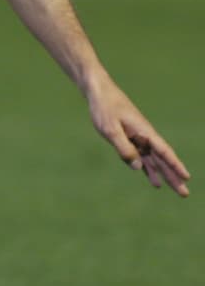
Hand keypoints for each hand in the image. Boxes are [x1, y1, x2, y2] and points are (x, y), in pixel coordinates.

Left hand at [87, 77, 189, 196]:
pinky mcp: (129, 138)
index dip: (175, 165)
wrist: (98, 91)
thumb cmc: (104, 108)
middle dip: (174, 176)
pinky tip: (154, 180)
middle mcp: (145, 136)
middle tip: (185, 193)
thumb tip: (138, 167)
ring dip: (164, 174)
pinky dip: (148, 168)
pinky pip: (142, 157)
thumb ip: (124, 148)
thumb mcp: (111, 129)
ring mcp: (138, 138)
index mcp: (144, 131)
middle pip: (162, 159)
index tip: (186, 177)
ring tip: (176, 190)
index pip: (163, 151)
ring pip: (154, 160)